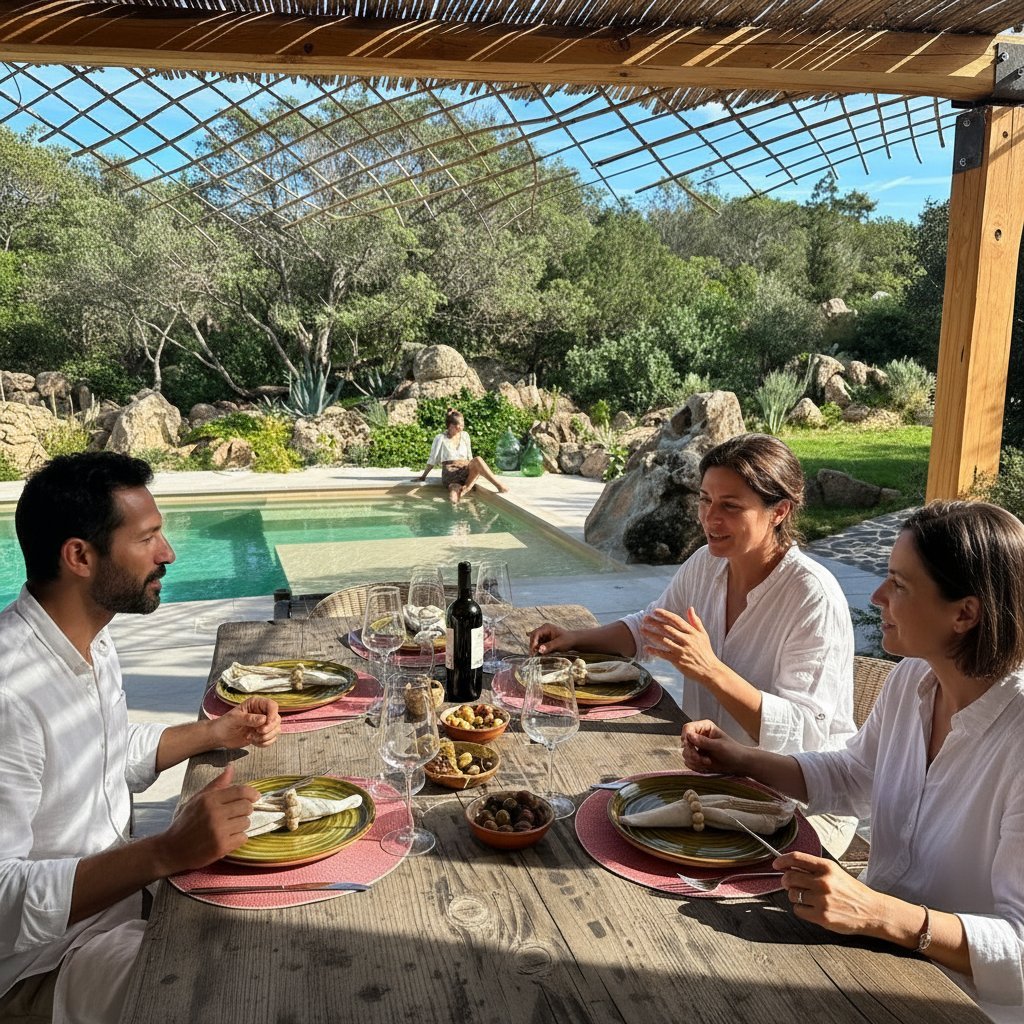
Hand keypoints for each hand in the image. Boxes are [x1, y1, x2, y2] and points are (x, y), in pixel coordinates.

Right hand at [156, 765, 258, 873]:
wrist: (172, 849)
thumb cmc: (186, 822)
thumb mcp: (197, 799)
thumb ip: (216, 784)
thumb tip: (231, 768)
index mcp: (209, 799)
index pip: (240, 791)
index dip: (251, 793)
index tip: (255, 797)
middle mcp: (215, 813)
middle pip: (247, 807)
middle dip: (245, 810)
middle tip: (237, 814)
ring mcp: (218, 830)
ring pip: (246, 823)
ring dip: (241, 825)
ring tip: (228, 827)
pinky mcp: (221, 846)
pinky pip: (243, 838)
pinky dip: (238, 838)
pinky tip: (227, 838)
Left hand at [210, 696, 280, 748]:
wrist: (220, 737)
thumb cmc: (225, 724)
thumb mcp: (235, 719)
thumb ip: (249, 719)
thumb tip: (264, 719)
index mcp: (256, 704)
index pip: (272, 706)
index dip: (273, 714)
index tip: (266, 723)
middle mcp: (262, 713)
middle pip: (277, 719)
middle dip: (269, 728)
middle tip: (257, 732)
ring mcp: (263, 724)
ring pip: (276, 730)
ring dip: (266, 737)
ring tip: (252, 737)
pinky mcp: (263, 734)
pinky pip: (271, 739)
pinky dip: (265, 743)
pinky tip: (254, 742)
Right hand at [529, 623, 574, 653]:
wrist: (574, 641)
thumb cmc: (568, 640)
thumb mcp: (559, 644)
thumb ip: (549, 646)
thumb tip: (539, 650)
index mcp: (546, 628)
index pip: (536, 634)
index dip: (533, 642)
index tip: (533, 651)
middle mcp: (544, 630)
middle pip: (533, 637)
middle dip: (532, 645)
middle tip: (532, 655)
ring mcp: (544, 634)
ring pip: (535, 641)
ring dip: (534, 647)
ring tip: (534, 655)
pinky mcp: (545, 639)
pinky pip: (538, 643)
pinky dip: (537, 647)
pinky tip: (532, 649)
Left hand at [640, 606, 720, 683]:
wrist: (710, 670)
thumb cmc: (705, 651)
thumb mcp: (703, 635)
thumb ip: (695, 621)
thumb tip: (690, 608)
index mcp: (692, 633)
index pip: (676, 620)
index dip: (665, 615)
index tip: (655, 611)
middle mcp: (686, 640)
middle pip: (667, 629)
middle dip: (654, 622)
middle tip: (644, 618)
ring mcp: (681, 650)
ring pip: (663, 640)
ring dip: (651, 634)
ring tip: (642, 629)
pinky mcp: (678, 661)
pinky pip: (663, 654)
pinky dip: (654, 651)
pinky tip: (646, 648)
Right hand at [681, 720, 750, 774]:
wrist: (739, 764)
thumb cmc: (733, 751)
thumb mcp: (719, 746)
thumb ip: (704, 741)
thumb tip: (689, 735)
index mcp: (704, 727)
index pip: (687, 728)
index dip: (686, 737)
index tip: (688, 745)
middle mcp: (699, 735)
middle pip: (684, 742)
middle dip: (691, 752)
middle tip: (700, 759)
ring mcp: (697, 747)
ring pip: (685, 753)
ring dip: (695, 760)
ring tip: (707, 762)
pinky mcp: (697, 757)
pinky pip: (689, 761)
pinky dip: (696, 765)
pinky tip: (706, 765)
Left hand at [774, 851, 890, 937]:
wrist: (872, 911)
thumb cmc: (852, 892)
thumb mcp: (836, 873)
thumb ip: (814, 869)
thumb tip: (789, 867)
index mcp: (827, 867)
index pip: (796, 858)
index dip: (782, 860)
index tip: (776, 864)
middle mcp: (824, 882)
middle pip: (789, 877)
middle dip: (786, 881)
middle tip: (789, 884)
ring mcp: (822, 900)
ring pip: (792, 894)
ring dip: (795, 896)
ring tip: (806, 897)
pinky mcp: (822, 916)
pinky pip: (798, 910)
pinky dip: (800, 909)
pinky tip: (811, 908)